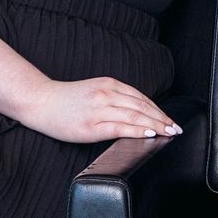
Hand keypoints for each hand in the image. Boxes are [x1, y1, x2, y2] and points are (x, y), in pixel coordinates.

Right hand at [22, 76, 181, 143]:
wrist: (40, 102)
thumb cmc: (66, 100)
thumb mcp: (94, 91)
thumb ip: (114, 98)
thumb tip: (137, 113)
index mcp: (109, 84)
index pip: (141, 98)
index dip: (159, 109)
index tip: (171, 119)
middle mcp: (106, 94)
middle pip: (142, 107)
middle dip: (162, 118)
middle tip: (177, 128)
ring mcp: (99, 109)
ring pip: (135, 116)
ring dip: (156, 125)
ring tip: (169, 132)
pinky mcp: (91, 126)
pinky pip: (120, 128)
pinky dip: (138, 130)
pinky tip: (150, 133)